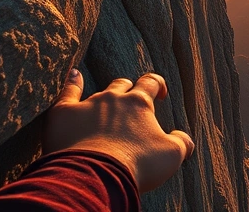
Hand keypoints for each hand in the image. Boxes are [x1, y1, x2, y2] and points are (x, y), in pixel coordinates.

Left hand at [43, 70, 194, 192]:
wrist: (96, 174)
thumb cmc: (137, 165)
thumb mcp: (170, 156)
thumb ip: (181, 142)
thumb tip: (184, 139)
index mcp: (140, 103)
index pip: (151, 83)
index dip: (157, 86)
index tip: (160, 94)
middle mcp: (114, 98)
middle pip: (123, 85)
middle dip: (129, 90)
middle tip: (131, 102)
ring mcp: (87, 104)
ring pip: (99, 90)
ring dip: (105, 95)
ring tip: (107, 98)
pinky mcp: (64, 114)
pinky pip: (67, 92)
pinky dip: (71, 83)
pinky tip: (73, 75)